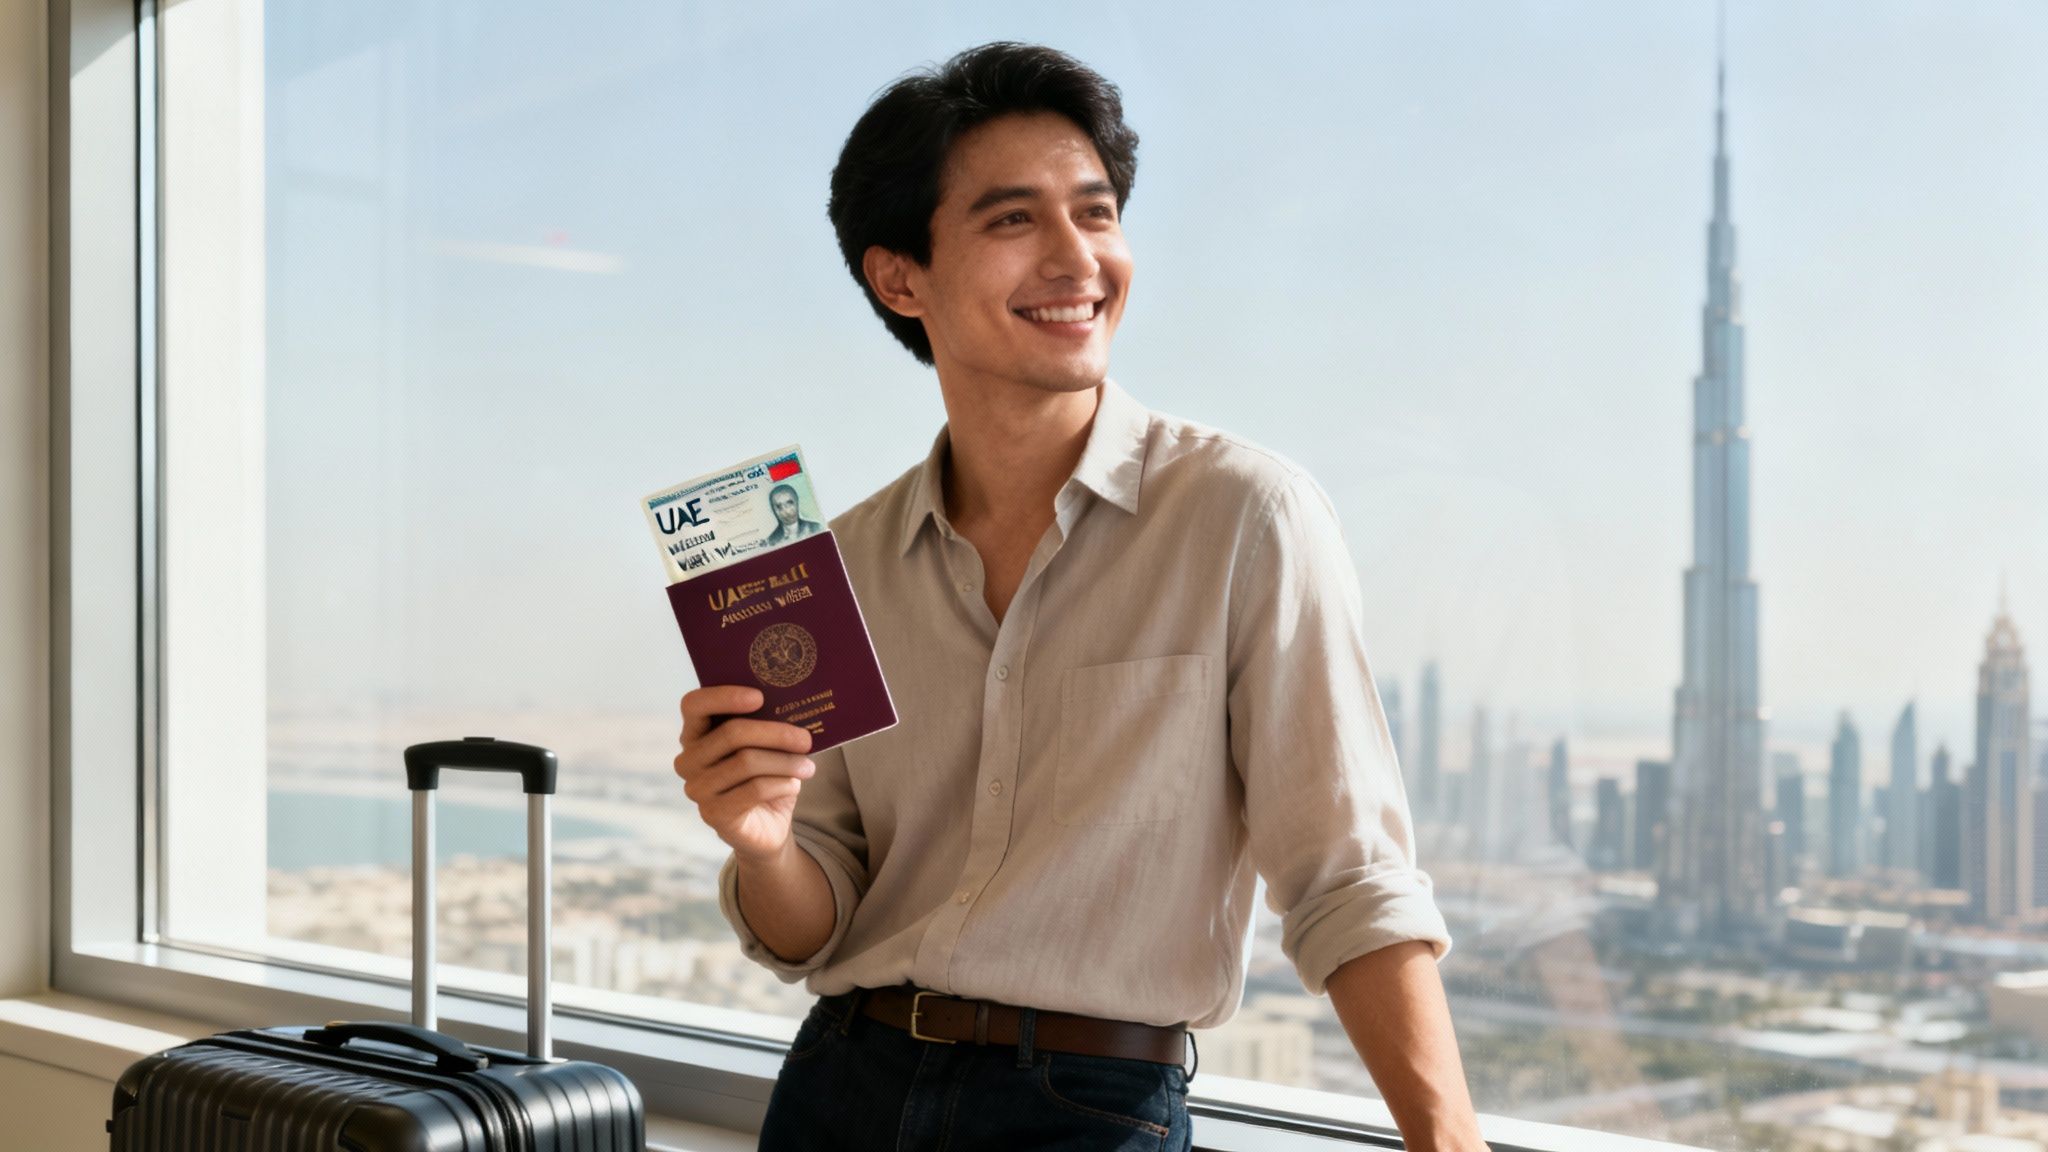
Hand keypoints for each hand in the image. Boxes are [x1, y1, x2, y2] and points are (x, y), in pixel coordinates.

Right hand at [675, 686, 815, 862]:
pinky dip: (781, 784)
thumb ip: (765, 724)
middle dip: (776, 733)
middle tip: (805, 739)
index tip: (760, 697)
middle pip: (732, 734)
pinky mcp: (713, 814)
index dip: (724, 697)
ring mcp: (697, 788)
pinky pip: (754, 789)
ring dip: (785, 762)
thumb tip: (793, 707)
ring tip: (808, 766)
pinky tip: (794, 785)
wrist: (766, 826)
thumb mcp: (764, 747)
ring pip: (747, 762)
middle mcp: (688, 760)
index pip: (694, 705)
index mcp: (695, 734)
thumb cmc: (764, 776)